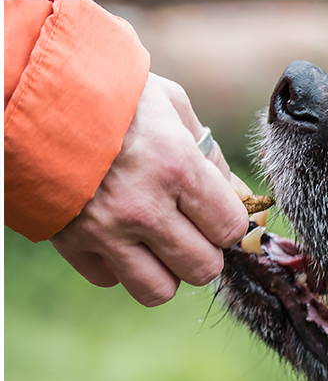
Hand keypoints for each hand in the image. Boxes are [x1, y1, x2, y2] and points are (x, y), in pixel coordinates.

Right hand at [50, 73, 250, 306]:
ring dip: (165, 270)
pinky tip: (116, 235)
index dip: (228, 223)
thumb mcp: (171, 106)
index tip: (216, 212)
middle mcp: (144, 206)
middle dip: (203, 252)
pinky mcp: (71, 242)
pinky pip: (109, 280)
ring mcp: (105, 229)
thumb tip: (243, 199)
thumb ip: (212, 157)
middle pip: (203, 268)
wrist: (31, 89)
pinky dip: (117, 265)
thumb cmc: (110, 93)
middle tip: (190, 229)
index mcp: (177, 167)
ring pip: (159, 290)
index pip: (230, 229)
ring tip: (157, 241)